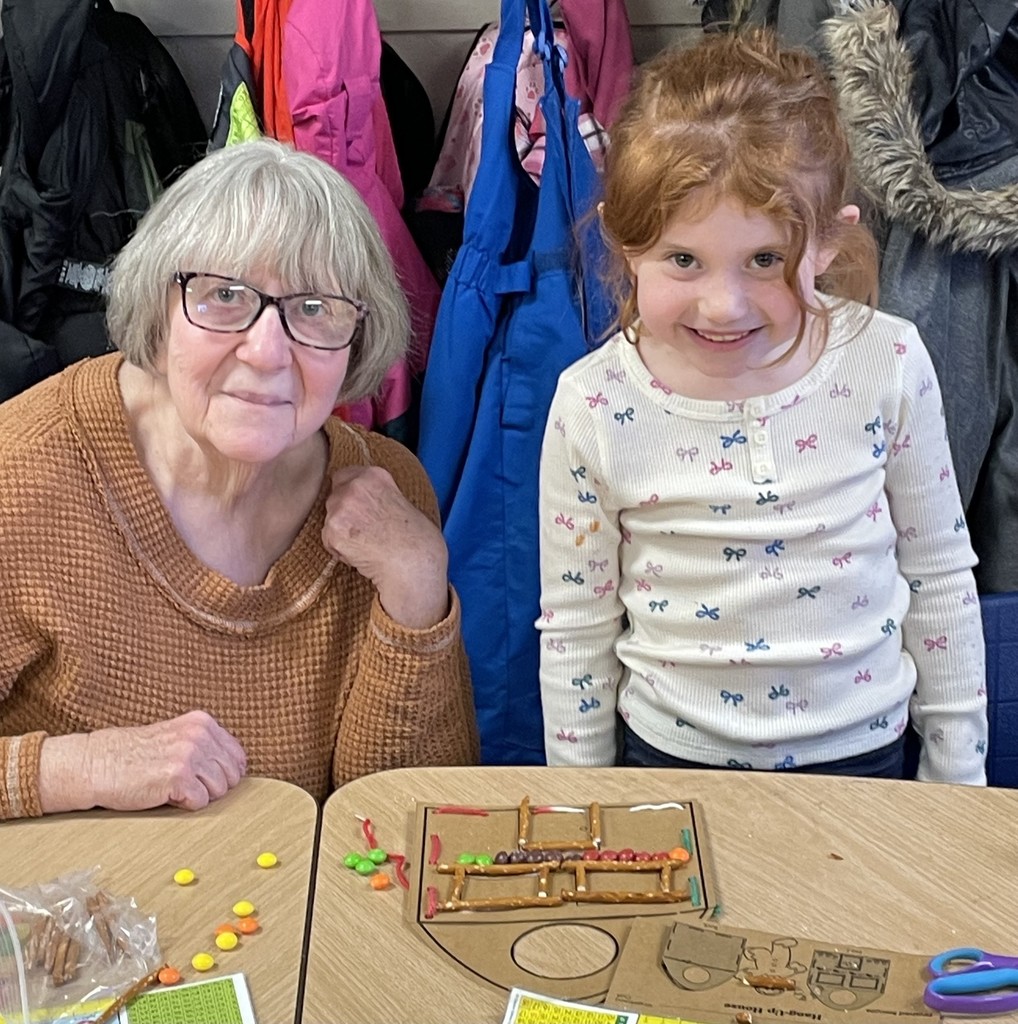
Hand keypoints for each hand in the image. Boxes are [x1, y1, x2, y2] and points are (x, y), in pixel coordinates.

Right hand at [77, 711, 246, 811]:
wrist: (95, 763)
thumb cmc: (133, 754)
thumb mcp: (175, 736)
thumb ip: (205, 745)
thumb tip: (238, 767)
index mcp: (202, 722)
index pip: (237, 755)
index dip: (224, 772)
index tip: (205, 777)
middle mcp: (199, 735)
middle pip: (232, 774)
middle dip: (213, 785)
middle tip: (186, 784)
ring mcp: (189, 754)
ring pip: (219, 790)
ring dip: (198, 795)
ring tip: (173, 787)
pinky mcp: (177, 777)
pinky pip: (200, 802)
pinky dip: (185, 804)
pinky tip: (165, 794)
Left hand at [323, 465, 449, 627]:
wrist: (412, 560)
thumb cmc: (413, 536)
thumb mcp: (398, 500)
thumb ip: (374, 493)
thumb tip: (359, 499)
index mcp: (373, 475)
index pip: (342, 476)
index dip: (347, 492)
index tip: (356, 505)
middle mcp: (355, 486)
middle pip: (334, 498)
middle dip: (343, 514)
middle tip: (364, 530)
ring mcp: (341, 508)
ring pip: (330, 520)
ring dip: (341, 532)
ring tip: (365, 543)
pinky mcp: (332, 530)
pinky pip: (328, 540)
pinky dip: (340, 549)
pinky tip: (360, 553)